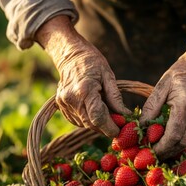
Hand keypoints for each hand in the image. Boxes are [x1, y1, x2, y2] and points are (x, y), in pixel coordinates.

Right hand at [36, 16, 129, 136]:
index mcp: (85, 90)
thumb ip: (115, 97)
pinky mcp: (61, 105)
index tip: (120, 131)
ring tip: (107, 116)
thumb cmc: (92, 62)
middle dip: (105, 128)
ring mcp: (64, 103)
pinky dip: (88, 120)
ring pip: (84, 124)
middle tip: (117, 126)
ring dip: (97, 125)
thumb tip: (124, 115)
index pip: (98, 117)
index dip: (110, 127)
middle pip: (91, 124)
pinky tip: (94, 112)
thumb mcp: (108, 76)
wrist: (70, 54)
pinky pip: (77, 120)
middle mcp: (72, 99)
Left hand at [140, 15, 185, 159]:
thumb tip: (141, 129)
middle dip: (167, 151)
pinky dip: (181, 140)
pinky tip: (170, 141)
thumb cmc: (176, 76)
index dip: (162, 147)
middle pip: (182, 142)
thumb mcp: (160, 88)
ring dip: (174, 148)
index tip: (150, 151)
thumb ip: (150, 109)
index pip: (174, 134)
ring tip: (160, 150)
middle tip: (152, 155)